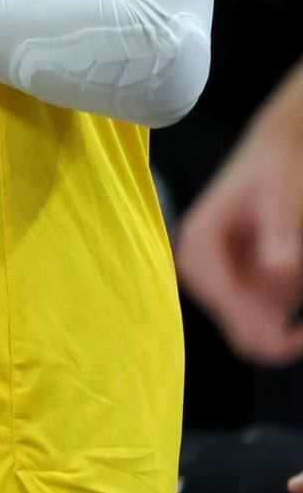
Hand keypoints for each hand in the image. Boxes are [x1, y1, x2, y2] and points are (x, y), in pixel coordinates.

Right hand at [178, 64, 302, 363]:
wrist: (279, 157)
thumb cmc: (278, 169)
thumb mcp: (283, 193)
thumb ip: (280, 228)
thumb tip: (278, 267)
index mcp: (200, 241)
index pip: (219, 296)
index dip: (254, 322)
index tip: (292, 334)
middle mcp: (204, 268)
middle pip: (233, 327)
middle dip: (270, 336)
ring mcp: (224, 282)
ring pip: (248, 335)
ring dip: (279, 336)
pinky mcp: (245, 290)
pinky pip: (261, 328)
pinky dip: (285, 333)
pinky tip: (302, 326)